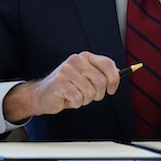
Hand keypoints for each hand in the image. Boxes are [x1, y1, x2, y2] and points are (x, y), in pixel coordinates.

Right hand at [3, 51, 119, 122]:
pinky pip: (78, 98)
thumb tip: (117, 76)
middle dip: (98, 94)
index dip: (114, 79)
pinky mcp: (59, 82)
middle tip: (88, 96)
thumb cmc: (67, 88)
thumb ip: (100, 74)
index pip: (107, 64)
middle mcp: (76, 60)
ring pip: (90, 92)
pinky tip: (68, 99)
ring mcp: (66, 70)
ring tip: (75, 96)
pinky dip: (76, 103)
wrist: (42, 95)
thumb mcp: (86, 78)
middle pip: (101, 81)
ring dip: (85, 100)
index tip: (112, 89)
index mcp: (85, 57)